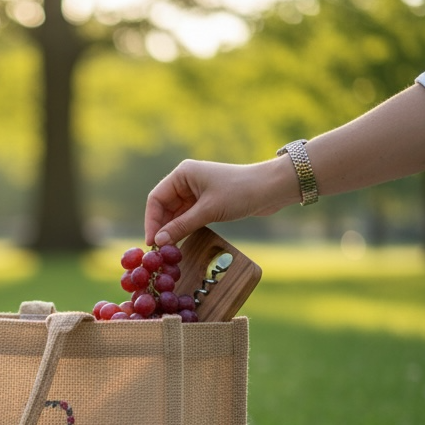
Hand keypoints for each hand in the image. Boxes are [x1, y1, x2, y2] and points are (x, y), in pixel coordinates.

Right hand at [143, 158, 296, 246]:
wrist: (272, 189)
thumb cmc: (240, 192)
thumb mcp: (208, 211)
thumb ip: (181, 226)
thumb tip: (159, 242)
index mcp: (182, 174)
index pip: (156, 198)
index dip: (151, 221)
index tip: (152, 242)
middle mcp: (186, 181)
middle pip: (164, 207)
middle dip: (161, 228)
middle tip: (159, 251)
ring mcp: (196, 191)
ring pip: (175, 214)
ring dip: (172, 230)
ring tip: (168, 250)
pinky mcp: (206, 202)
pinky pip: (188, 217)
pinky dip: (183, 229)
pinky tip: (180, 242)